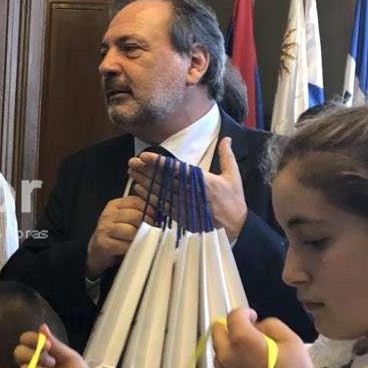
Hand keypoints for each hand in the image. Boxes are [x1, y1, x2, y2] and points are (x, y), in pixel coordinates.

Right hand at [13, 324, 99, 367]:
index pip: (26, 340)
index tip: (47, 345)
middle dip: (35, 356)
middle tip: (52, 363)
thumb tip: (42, 326)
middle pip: (18, 352)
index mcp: (45, 354)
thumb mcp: (71, 359)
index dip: (32, 339)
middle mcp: (35, 366)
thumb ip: (56, 345)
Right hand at [85, 195, 150, 276]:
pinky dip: (133, 247)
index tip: (158, 217)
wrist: (97, 250)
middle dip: (148, 224)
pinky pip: (126, 245)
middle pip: (136, 216)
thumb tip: (161, 212)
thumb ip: (139, 212)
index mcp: (114, 205)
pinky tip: (134, 248)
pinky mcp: (104, 243)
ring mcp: (105, 229)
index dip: (151, 209)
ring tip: (144, 240)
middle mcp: (108, 215)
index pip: (136, 201)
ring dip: (141, 237)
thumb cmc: (115, 234)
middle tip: (154, 231)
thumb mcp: (125, 219)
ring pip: (132, 231)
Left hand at [128, 139, 247, 240]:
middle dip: (145, 170)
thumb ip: (227, 156)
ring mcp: (183, 205)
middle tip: (132, 162)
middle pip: (162, 179)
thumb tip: (226, 138)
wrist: (235, 228)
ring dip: (144, 181)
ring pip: (159, 191)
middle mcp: (190, 192)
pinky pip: (160, 205)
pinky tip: (139, 189)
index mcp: (202, 181)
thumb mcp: (233, 176)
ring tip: (131, 173)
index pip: (175, 169)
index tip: (145, 156)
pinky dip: (148, 197)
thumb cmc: (233, 202)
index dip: (158, 162)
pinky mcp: (180, 216)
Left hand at [212, 308, 322, 367]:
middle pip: (218, 331)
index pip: (233, 315)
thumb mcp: (294, 344)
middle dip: (232, 327)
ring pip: (218, 351)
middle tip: (251, 334)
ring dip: (230, 347)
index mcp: (241, 340)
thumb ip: (273, 326)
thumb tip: (258, 326)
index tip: (255, 318)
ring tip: (252, 356)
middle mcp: (225, 355)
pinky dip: (231, 365)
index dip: (245, 313)